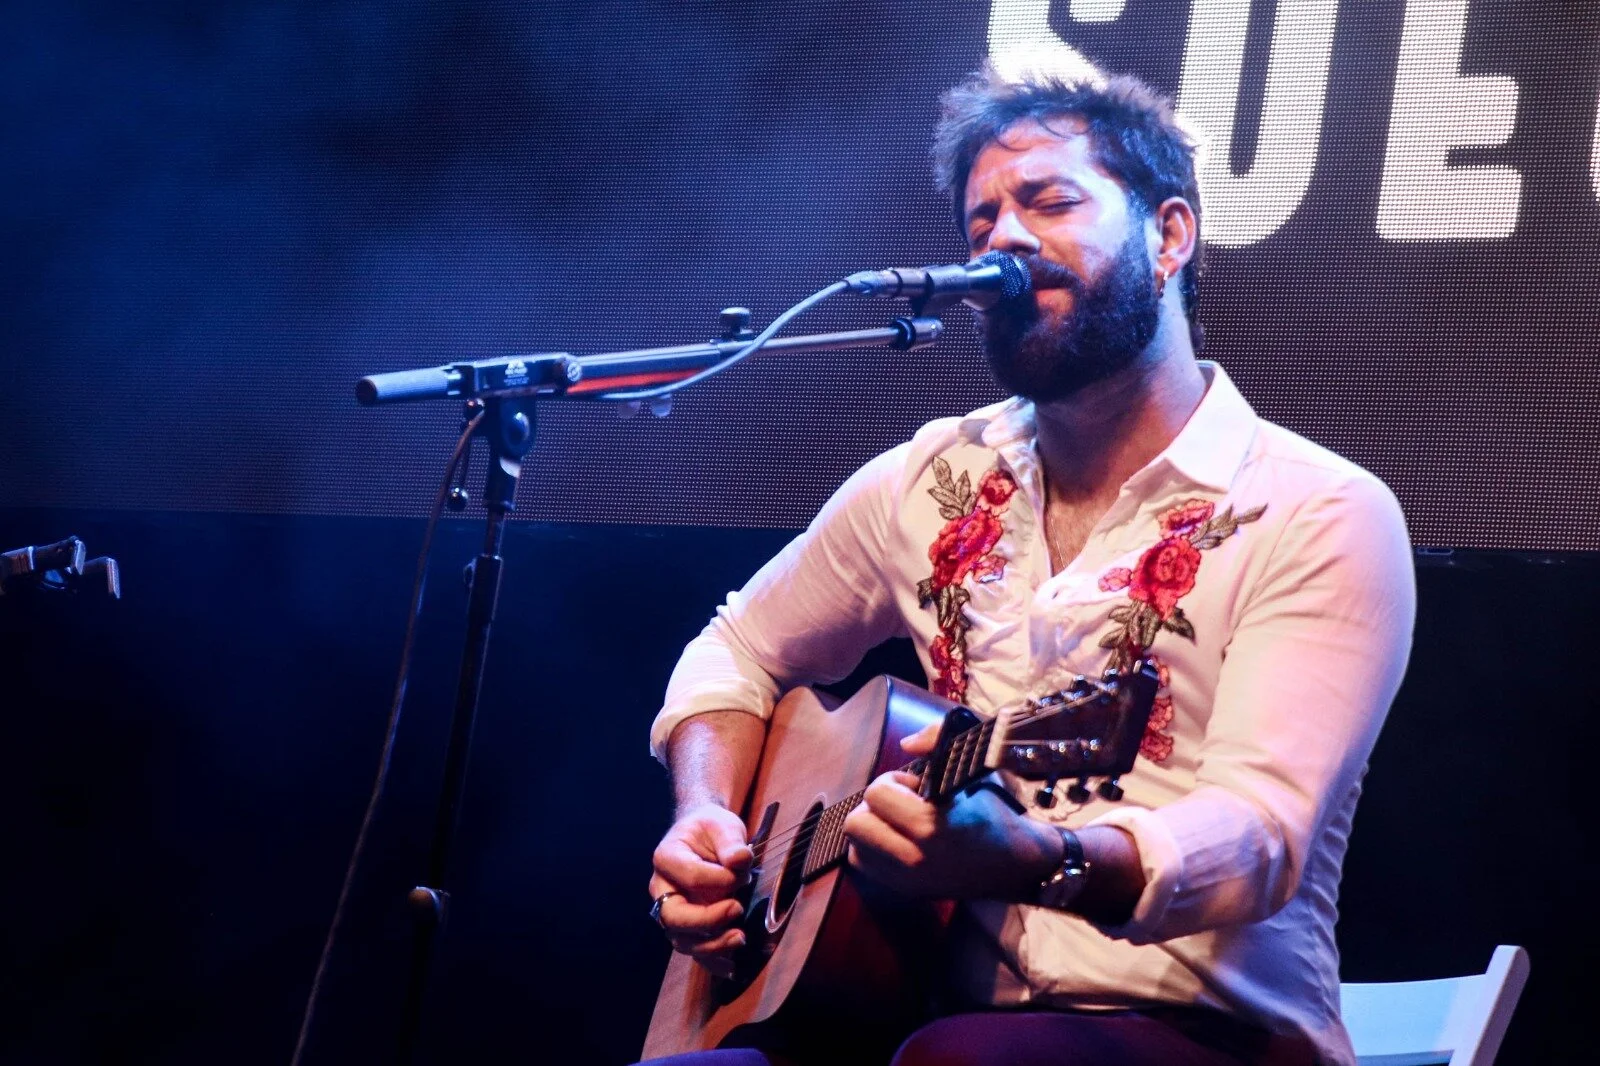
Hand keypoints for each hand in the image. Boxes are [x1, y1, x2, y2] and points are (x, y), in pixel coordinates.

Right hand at [649, 802, 753, 978]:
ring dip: (711, 945)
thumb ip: (730, 841)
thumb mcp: (723, 825)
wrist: (705, 837)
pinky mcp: (687, 927)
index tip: (742, 871)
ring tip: (740, 938)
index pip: (689, 876)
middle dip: (707, 919)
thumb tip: (739, 862)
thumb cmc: (712, 829)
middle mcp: (662, 889)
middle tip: (737, 908)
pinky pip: (694, 950)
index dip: (718, 879)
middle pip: (674, 916)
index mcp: (666, 858)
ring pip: (682, 939)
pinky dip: (711, 962)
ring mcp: (673, 911)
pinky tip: (731, 968)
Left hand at [842, 724, 1057, 899]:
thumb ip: (939, 740)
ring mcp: (909, 880)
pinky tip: (896, 840)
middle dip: (875, 805)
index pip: (877, 794)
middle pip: (856, 824)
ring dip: (871, 828)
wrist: (1018, 862)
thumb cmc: (995, 811)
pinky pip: (866, 867)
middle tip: (901, 802)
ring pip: (855, 848)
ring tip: (897, 822)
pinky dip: (873, 850)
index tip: (916, 784)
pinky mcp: (908, 892)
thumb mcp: (975, 767)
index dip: (893, 781)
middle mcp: (914, 858)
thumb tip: (906, 743)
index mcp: (930, 826)